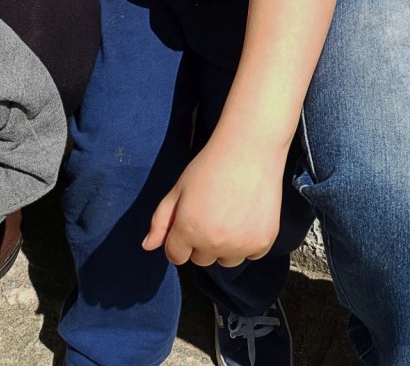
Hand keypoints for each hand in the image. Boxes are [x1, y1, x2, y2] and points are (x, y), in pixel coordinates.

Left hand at [142, 139, 284, 267]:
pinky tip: (249, 214)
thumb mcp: (178, 189)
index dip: (180, 238)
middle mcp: (213, 244)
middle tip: (213, 210)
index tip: (191, 218)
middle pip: (201, 259)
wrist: (249, 149)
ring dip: (226, 245)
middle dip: (202, 241)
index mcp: (188, 231)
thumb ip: (160, 220)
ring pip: (226, 260)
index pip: (176, 256)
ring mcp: (240, 245)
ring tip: (232, 212)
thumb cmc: (210, 166)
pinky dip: (249, 241)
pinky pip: (250, 254)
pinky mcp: (262, 243)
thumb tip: (147, 246)